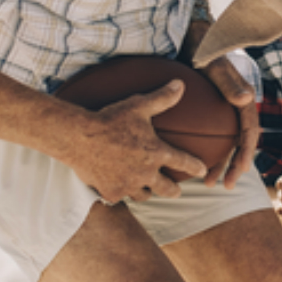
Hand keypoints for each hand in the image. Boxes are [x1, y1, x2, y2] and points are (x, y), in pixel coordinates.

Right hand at [70, 81, 210, 203]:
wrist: (80, 137)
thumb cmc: (110, 119)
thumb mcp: (138, 105)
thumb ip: (162, 98)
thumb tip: (180, 84)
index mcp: (156, 153)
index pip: (183, 162)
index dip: (195, 166)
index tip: (202, 170)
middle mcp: (145, 173)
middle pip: (167, 189)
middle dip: (173, 191)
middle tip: (176, 191)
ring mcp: (128, 184)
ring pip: (143, 195)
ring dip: (147, 192)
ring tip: (147, 189)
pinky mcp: (110, 192)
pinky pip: (120, 197)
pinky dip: (121, 193)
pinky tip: (118, 190)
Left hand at [197, 54, 259, 187]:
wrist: (188, 37)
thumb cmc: (203, 48)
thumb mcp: (214, 65)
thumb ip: (229, 82)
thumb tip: (246, 99)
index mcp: (242, 98)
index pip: (249, 131)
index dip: (246, 152)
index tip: (239, 170)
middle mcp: (234, 106)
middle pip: (238, 143)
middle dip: (233, 167)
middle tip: (222, 186)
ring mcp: (221, 110)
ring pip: (224, 143)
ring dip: (219, 163)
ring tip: (207, 182)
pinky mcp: (208, 111)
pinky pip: (208, 135)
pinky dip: (203, 151)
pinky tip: (189, 163)